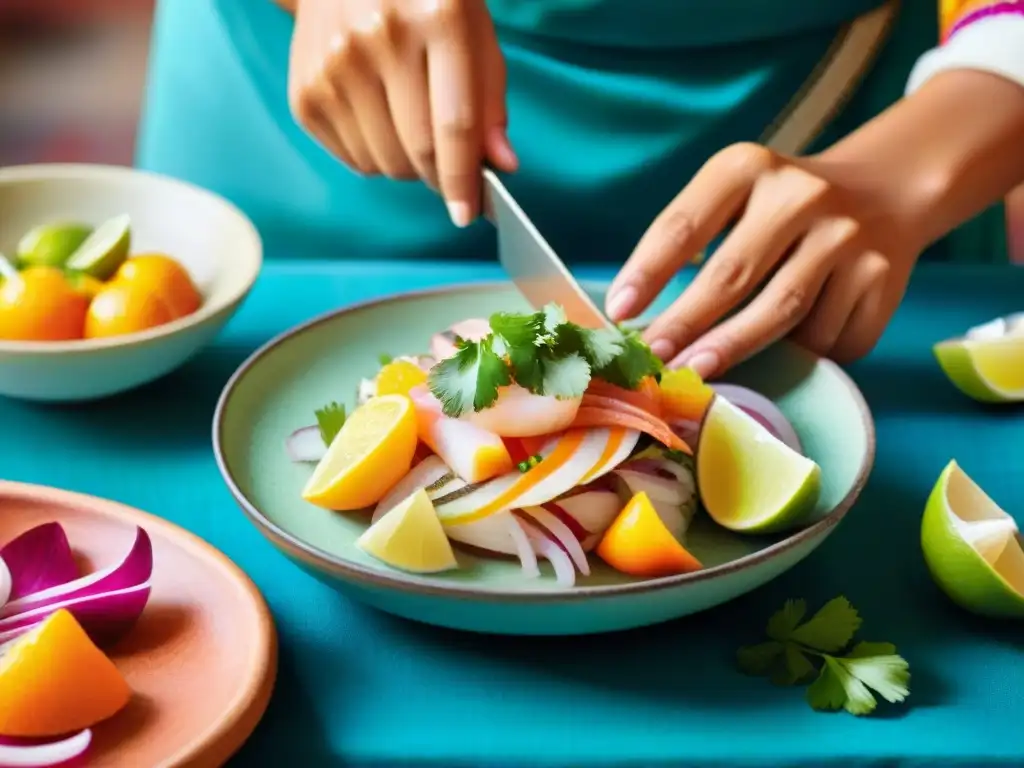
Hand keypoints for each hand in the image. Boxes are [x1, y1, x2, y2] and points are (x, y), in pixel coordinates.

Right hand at [287, 0, 517, 225]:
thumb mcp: (473, 34)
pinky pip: (352, 159)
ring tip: (409, 127)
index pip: (453, 124)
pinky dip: (375, 157)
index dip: (462, 180)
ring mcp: (334, 65)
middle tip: (448, 171)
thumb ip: (489, 102)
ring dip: (406, 166)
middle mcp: (379, 38)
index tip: (468, 214)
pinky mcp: (305, 92)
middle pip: (416, 151)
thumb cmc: (424, 4)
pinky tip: (379, 119)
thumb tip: (501, 166)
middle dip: (439, 177)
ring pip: (383, 163)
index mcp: (438, 18)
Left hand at [604, 142, 928, 377]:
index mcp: (748, 168)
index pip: (685, 225)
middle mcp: (801, 195)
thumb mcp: (736, 195)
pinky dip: (802, 356)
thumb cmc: (780, 208)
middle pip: (732, 274)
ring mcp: (846, 236)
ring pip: (781, 311)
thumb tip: (642, 319)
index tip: (619, 312)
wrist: (883, 191)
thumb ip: (694, 241)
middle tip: (653, 358)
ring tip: (697, 371)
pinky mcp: (883, 276)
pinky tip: (781, 361)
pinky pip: (830, 335)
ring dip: (733, 348)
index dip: (648, 272)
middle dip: (685, 323)